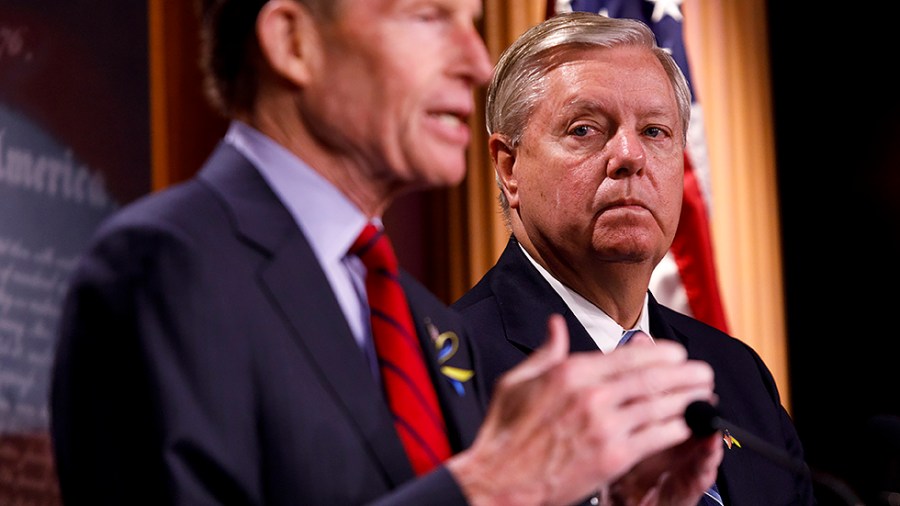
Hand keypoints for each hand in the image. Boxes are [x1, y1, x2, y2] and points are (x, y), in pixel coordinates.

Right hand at [447, 314, 715, 505]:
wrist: (499, 480)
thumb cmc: (505, 434)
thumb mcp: (517, 381)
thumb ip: (545, 352)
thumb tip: (556, 325)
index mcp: (569, 373)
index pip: (627, 356)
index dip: (659, 353)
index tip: (676, 353)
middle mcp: (590, 395)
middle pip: (650, 378)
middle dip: (683, 374)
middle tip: (702, 372)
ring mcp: (603, 426)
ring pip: (658, 406)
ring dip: (687, 399)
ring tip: (704, 395)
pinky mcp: (611, 456)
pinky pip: (654, 437)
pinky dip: (676, 428)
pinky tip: (687, 424)